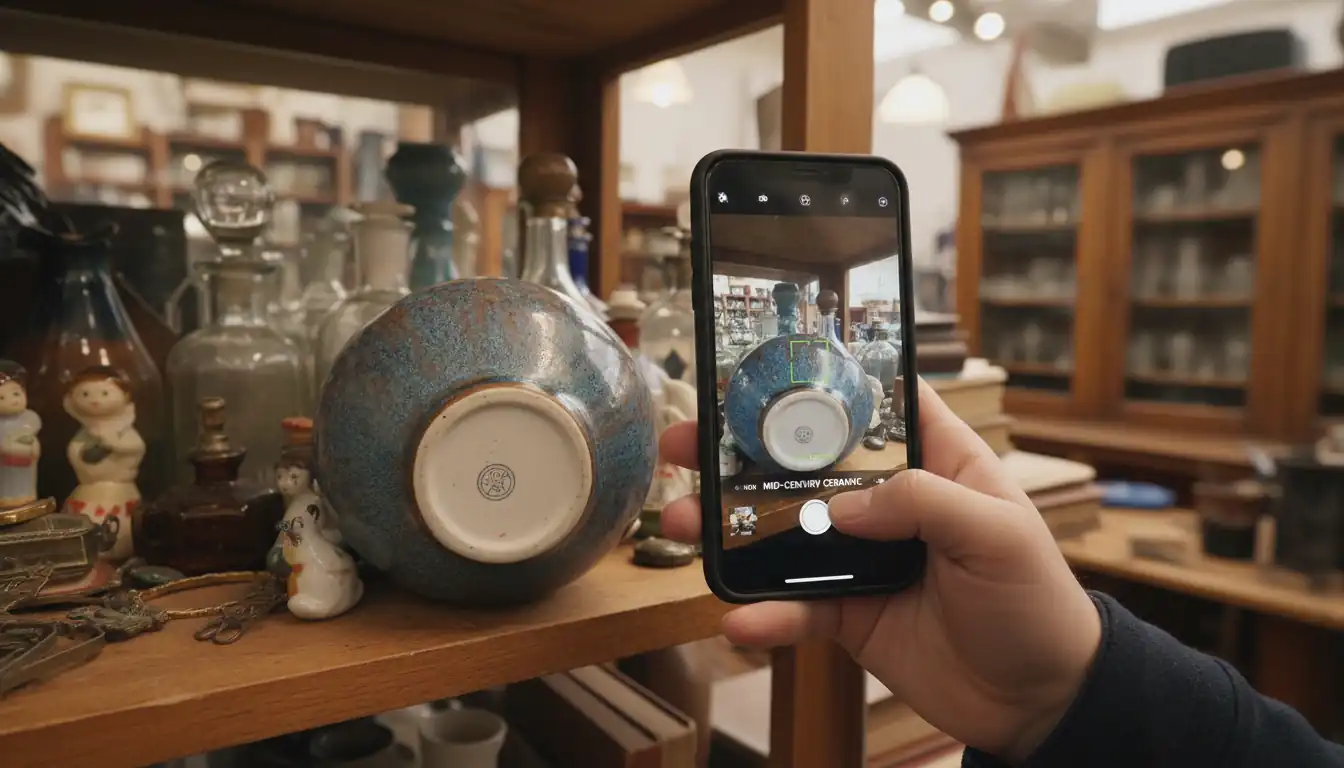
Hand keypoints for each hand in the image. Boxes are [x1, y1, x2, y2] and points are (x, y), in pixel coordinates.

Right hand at [659, 379, 1101, 761]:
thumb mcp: (999, 534)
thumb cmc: (1037, 602)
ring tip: (682, 524)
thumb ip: (924, 503)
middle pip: (806, 464)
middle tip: (686, 444)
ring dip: (731, 530)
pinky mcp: (849, 613)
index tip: (762, 365)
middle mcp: (890, 503)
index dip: (824, 379)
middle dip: (743, 451)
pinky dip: (766, 613)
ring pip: (784, 534)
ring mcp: (863, 557)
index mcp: (935, 463)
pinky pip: (796, 608)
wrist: (1038, 701)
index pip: (876, 403)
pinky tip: (740, 617)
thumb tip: (844, 505)